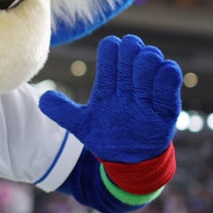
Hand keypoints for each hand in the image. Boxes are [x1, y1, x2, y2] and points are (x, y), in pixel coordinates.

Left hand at [40, 34, 180, 162]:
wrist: (130, 163)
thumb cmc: (106, 138)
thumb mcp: (82, 126)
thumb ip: (63, 112)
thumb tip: (42, 100)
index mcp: (110, 82)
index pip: (111, 49)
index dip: (111, 49)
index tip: (111, 59)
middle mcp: (130, 82)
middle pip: (131, 48)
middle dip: (131, 51)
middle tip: (129, 68)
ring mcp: (150, 92)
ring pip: (151, 59)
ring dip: (148, 60)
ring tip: (143, 79)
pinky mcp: (167, 105)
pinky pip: (170, 79)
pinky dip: (167, 73)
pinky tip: (162, 74)